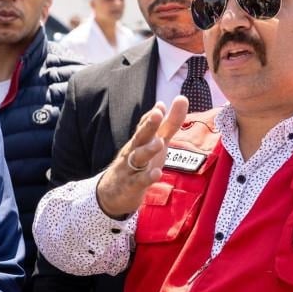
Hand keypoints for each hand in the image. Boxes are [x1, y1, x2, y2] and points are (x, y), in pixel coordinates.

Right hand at [96, 97, 188, 217]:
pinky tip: (157, 173)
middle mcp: (133, 151)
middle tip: (158, 114)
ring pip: (138, 157)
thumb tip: (180, 98)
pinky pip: (139, 181)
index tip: (161, 106)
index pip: (144, 125)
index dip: (152, 116)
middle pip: (140, 136)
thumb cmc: (138, 164)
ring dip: (148, 150)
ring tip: (159, 143)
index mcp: (140, 140)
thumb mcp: (157, 143)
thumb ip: (170, 124)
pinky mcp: (131, 186)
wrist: (112, 193)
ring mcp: (130, 168)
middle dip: (149, 125)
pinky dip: (147, 177)